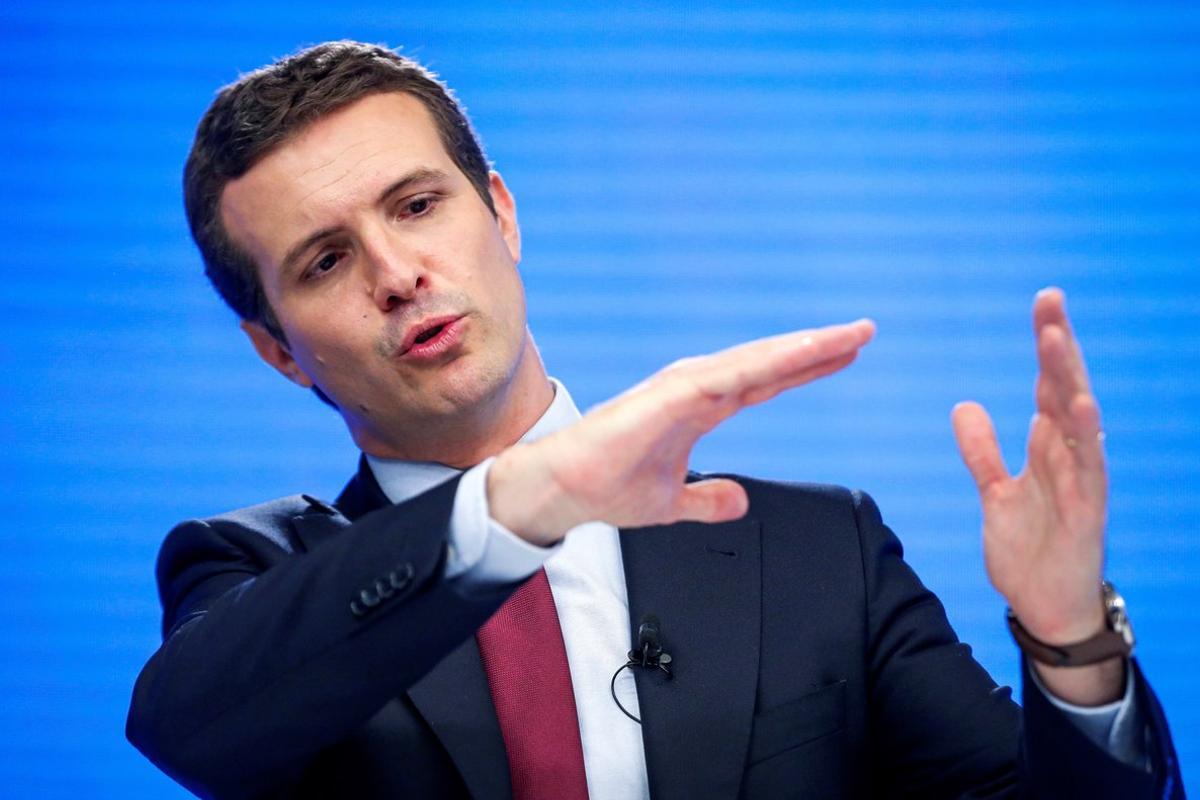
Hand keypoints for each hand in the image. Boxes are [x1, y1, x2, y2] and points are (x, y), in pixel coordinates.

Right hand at [488, 319, 875, 544]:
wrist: (562, 493)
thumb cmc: (607, 486)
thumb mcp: (673, 502)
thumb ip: (708, 499)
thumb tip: (740, 501)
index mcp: (701, 407)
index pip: (766, 381)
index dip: (806, 367)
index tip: (847, 354)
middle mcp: (696, 388)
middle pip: (769, 362)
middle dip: (818, 348)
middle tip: (864, 331)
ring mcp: (683, 388)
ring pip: (755, 362)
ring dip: (801, 348)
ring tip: (846, 337)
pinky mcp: (669, 397)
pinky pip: (728, 376)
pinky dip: (765, 363)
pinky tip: (798, 354)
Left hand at [952, 289, 1121, 703]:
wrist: (1047, 606)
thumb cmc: (1031, 549)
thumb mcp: (995, 493)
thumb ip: (982, 451)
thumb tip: (965, 406)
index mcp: (1048, 448)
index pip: (1048, 384)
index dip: (1046, 345)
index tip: (1043, 304)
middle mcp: (1069, 456)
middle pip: (1064, 389)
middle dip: (1057, 345)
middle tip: (1050, 300)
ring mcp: (1081, 481)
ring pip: (1078, 419)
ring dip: (1067, 379)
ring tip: (1057, 339)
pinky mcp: (1086, 510)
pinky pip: (1087, 468)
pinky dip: (1085, 436)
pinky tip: (1081, 406)